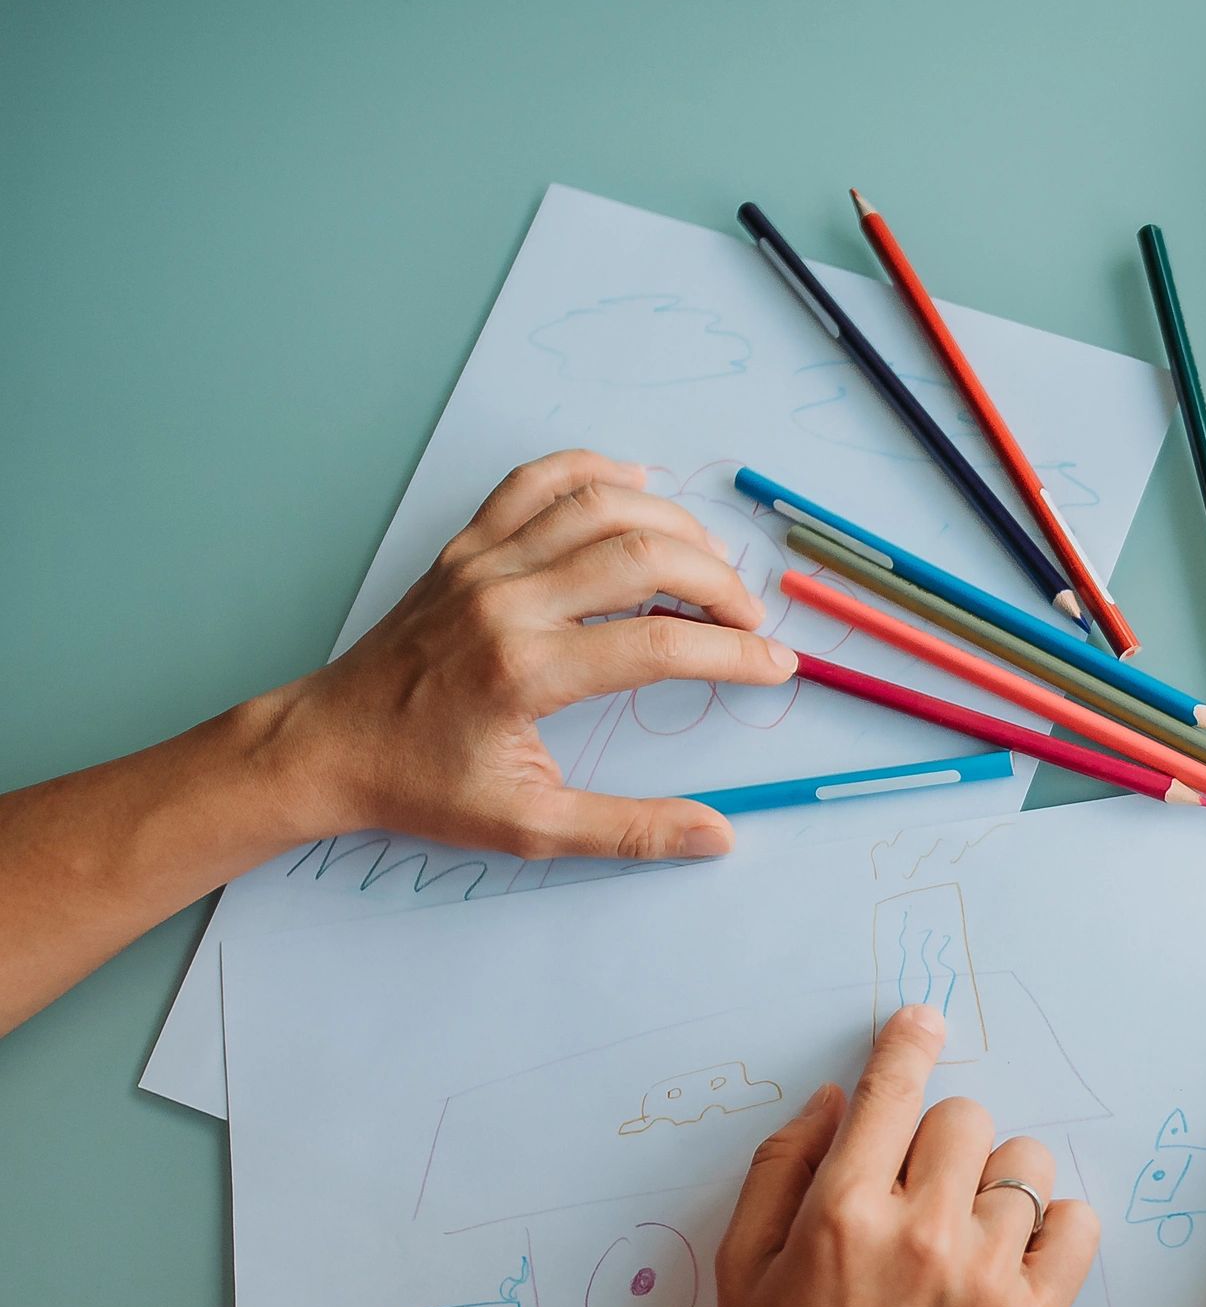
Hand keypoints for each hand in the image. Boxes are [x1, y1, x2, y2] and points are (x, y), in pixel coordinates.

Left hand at [268, 449, 799, 859]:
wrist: (327, 745)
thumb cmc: (424, 787)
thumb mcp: (529, 825)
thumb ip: (629, 829)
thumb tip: (719, 835)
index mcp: (526, 672)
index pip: (660, 644)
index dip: (734, 653)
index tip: (776, 664)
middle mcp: (507, 602)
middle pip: (643, 555)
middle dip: (718, 581)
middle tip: (749, 617)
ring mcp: (483, 563)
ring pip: (600, 506)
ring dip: (673, 523)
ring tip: (710, 563)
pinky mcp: (465, 546)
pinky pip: (537, 482)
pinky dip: (595, 471)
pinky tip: (638, 485)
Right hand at [717, 1005, 1098, 1306]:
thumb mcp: (738, 1265)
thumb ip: (780, 1166)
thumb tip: (832, 1097)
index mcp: (841, 1214)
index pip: (893, 1092)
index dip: (909, 1044)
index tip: (923, 1023)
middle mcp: (921, 1235)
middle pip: (966, 1116)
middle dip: (938, 1140)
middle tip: (913, 1191)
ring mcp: (984, 1277)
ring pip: (1024, 1165)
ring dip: (991, 1185)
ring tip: (956, 1236)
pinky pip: (1077, 1223)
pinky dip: (1050, 1228)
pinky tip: (1005, 1256)